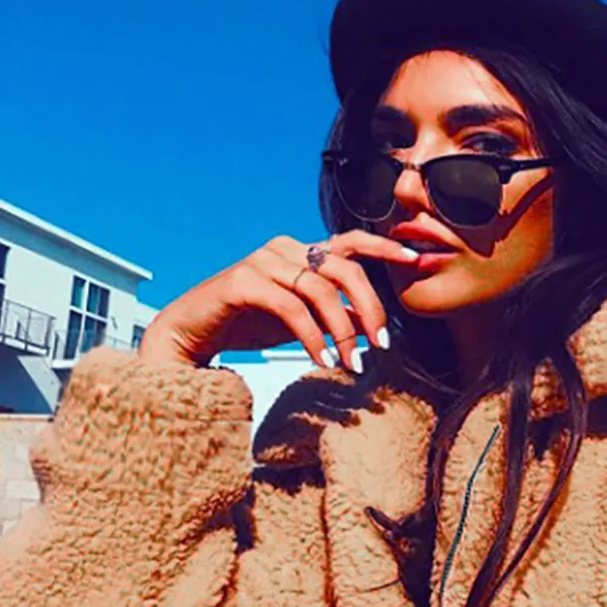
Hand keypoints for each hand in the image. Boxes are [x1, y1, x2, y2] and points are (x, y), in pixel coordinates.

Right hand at [138, 231, 419, 369]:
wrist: (190, 336)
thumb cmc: (246, 324)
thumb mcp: (301, 321)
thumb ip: (333, 316)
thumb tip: (370, 323)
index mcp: (300, 252)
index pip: (350, 241)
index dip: (384, 248)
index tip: (416, 259)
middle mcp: (283, 249)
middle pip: (344, 268)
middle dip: (370, 307)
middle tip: (383, 344)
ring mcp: (261, 262)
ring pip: (320, 290)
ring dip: (343, 331)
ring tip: (353, 365)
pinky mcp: (241, 282)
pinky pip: (290, 309)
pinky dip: (313, 338)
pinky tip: (324, 361)